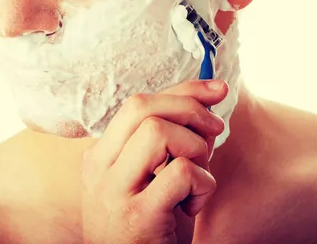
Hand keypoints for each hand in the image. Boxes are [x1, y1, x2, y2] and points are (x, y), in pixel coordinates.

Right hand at [81, 80, 227, 243]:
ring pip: (157, 132)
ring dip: (193, 147)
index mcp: (101, 154)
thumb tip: (210, 99)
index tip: (217, 89)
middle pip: (142, 107)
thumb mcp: (153, 178)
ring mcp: (113, 192)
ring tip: (197, 175)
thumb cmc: (150, 228)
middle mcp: (99, 167)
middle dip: (189, 109)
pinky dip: (202, 183)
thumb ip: (173, 140)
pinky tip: (194, 206)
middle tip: (214, 130)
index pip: (138, 102)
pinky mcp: (137, 217)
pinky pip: (181, 173)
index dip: (183, 89)